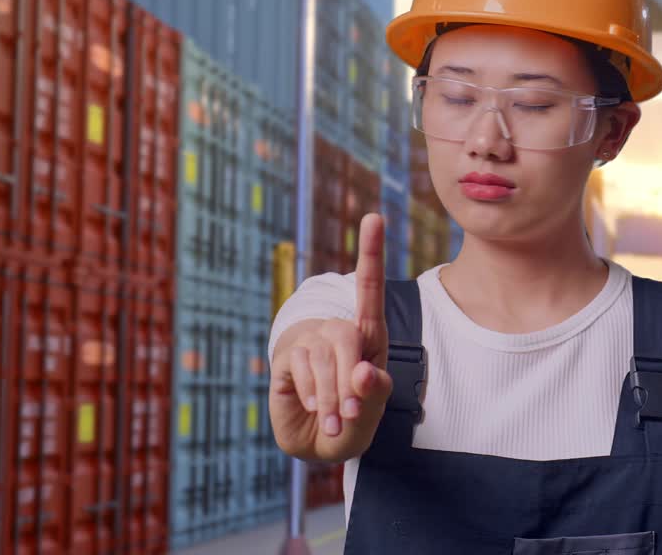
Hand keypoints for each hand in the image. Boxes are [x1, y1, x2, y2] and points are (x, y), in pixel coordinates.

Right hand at [269, 213, 394, 461]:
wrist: (319, 444)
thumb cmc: (353, 422)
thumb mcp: (372, 412)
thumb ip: (373, 392)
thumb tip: (362, 369)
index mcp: (369, 337)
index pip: (370, 290)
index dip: (370, 254)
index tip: (374, 217)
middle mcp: (339, 333)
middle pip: (347, 336)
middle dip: (351, 380)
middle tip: (353, 416)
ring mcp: (310, 343)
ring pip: (323, 356)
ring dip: (332, 395)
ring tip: (336, 423)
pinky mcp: (287, 359)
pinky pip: (300, 367)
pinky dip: (312, 394)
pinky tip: (315, 410)